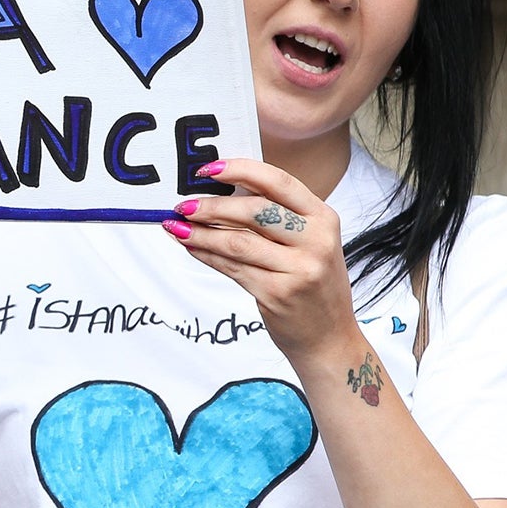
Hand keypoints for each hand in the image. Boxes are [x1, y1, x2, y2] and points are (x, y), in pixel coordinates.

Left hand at [164, 159, 359, 367]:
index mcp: (324, 218)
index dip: (241, 170)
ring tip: (177, 226)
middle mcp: (316, 241)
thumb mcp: (310, 244)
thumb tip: (222, 194)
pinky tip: (191, 247)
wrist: (329, 338)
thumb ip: (279, 219)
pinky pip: (232, 268)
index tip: (208, 169)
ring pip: (237, 241)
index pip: (279, 182)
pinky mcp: (277, 293)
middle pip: (254, 211)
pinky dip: (207, 255)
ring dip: (201, 233)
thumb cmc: (313, 285)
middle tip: (183, 205)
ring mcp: (298, 269)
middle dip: (212, 206)